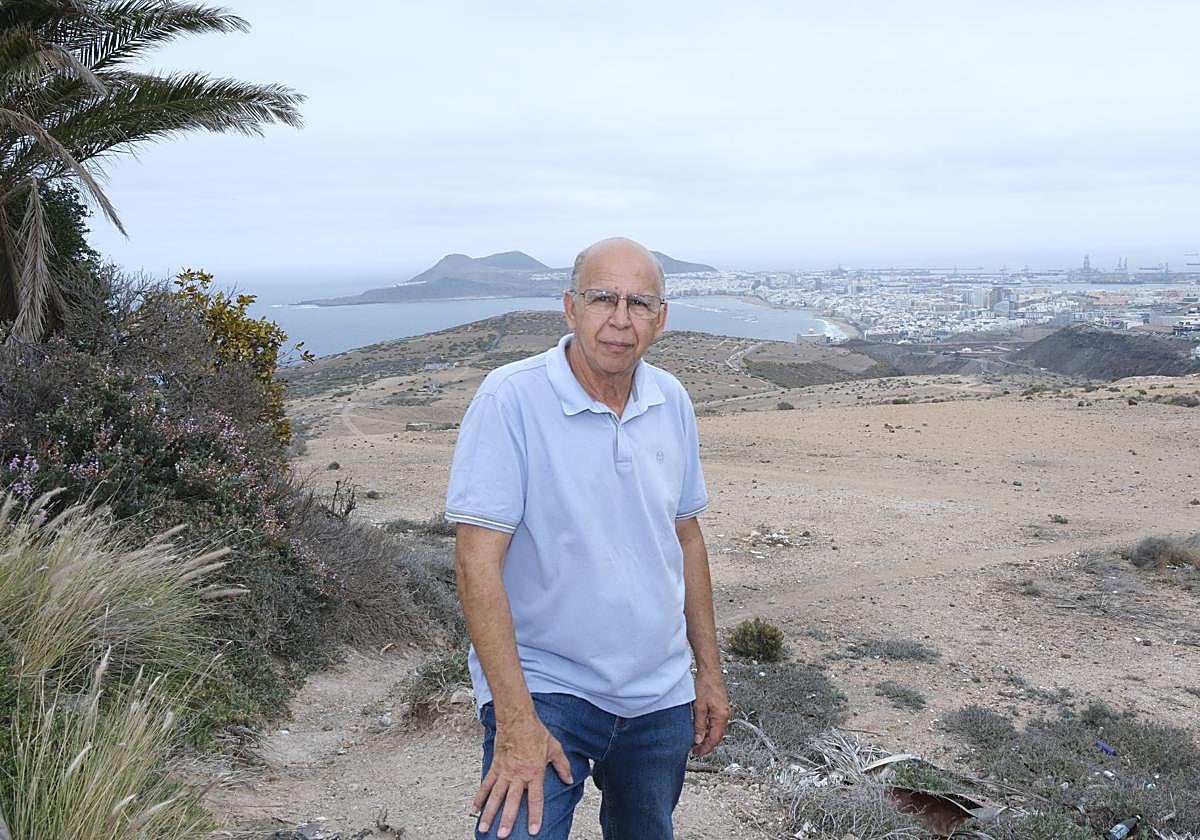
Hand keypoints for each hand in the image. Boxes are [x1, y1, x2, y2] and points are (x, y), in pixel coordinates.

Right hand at [475, 711, 572, 836]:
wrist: (517, 719)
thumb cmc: (536, 733)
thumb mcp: (555, 748)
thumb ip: (562, 765)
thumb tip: (569, 778)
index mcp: (534, 773)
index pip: (535, 799)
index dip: (535, 816)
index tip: (533, 831)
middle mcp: (518, 776)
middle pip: (511, 802)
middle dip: (506, 820)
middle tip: (502, 836)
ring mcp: (504, 772)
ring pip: (495, 796)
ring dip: (489, 813)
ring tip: (484, 828)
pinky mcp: (495, 767)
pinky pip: (486, 784)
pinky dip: (479, 797)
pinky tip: (474, 809)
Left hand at [691, 669, 729, 756]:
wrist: (709, 670)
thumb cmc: (705, 684)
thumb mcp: (699, 707)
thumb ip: (699, 725)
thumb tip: (698, 739)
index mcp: (721, 716)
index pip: (715, 739)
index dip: (706, 748)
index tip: (698, 753)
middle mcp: (725, 715)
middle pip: (716, 735)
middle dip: (706, 744)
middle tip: (695, 750)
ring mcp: (723, 711)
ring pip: (715, 729)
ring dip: (706, 736)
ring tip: (696, 741)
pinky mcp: (720, 706)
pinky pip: (715, 722)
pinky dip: (708, 728)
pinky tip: (700, 728)